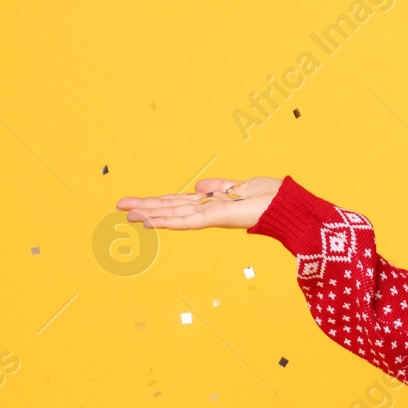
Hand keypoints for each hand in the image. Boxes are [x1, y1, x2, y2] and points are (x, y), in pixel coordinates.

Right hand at [116, 177, 281, 230]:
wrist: (288, 205)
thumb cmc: (270, 196)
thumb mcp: (239, 186)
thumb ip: (218, 187)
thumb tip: (198, 185)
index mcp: (211, 202)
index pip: (178, 202)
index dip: (157, 202)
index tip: (134, 203)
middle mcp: (208, 210)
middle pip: (171, 208)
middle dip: (146, 207)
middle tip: (119, 206)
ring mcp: (211, 215)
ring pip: (174, 215)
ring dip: (151, 214)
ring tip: (128, 214)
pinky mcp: (217, 218)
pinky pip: (188, 220)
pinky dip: (169, 220)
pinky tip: (151, 221)